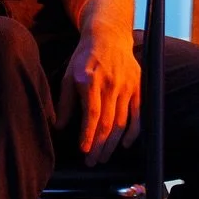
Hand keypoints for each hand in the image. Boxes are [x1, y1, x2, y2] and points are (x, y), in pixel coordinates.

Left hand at [55, 21, 140, 164]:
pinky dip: (133, 132)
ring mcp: (126, 86)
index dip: (88, 135)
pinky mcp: (138, 87)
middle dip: (99, 146)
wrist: (109, 35)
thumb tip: (60, 126)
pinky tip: (125, 145)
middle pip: (107, 122)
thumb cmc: (85, 57)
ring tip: (103, 158)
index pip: (91, 114)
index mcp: (90, 80)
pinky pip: (138, 114)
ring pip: (122, 122)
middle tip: (92, 162)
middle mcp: (110, 84)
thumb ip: (66, 101)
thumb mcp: (69, 75)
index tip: (83, 150)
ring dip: (113, 144)